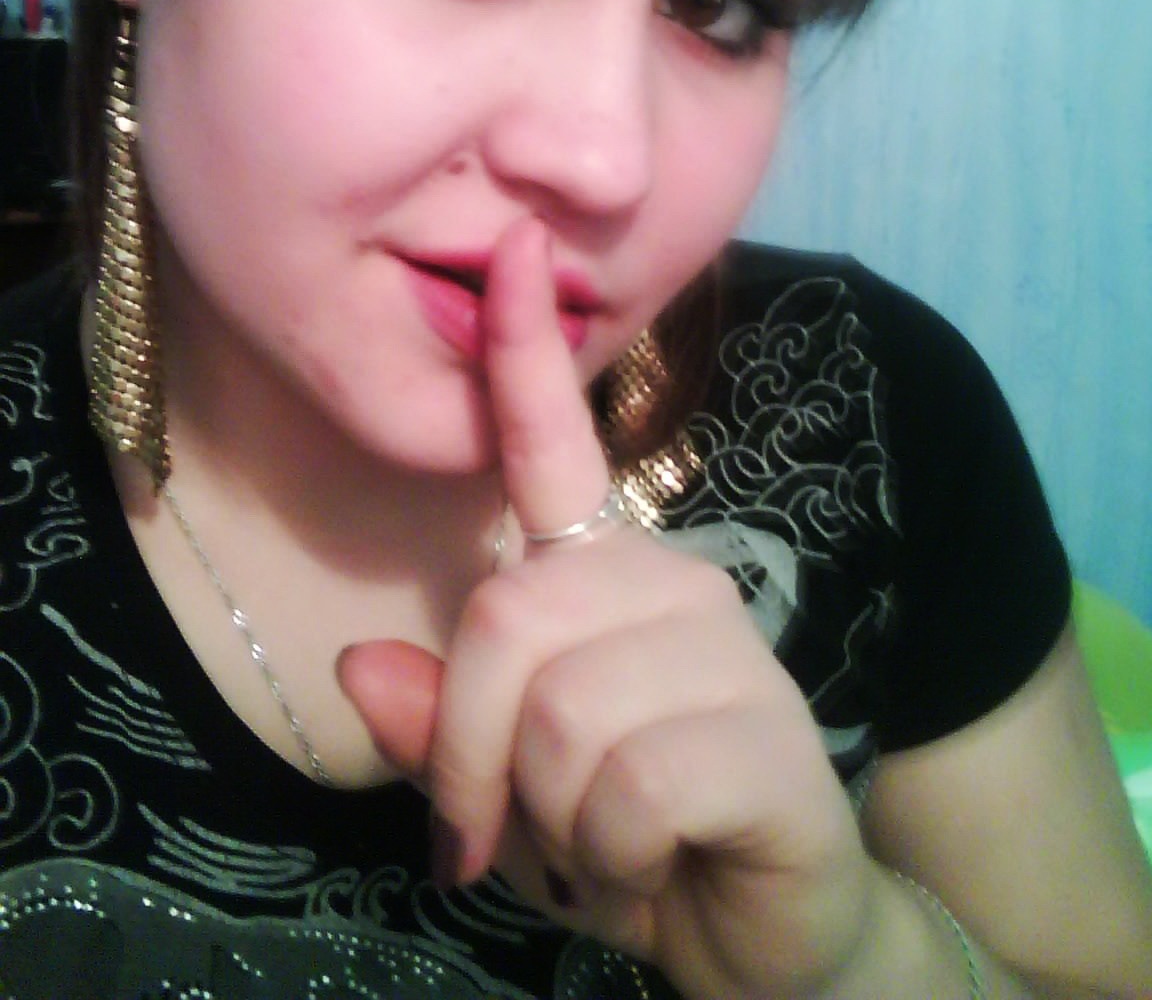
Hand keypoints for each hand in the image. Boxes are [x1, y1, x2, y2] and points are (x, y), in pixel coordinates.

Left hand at [340, 218, 875, 999]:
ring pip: (557, 710)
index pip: (558, 447)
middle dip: (474, 753)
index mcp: (605, 577)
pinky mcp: (767, 735)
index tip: (511, 244)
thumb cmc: (628, 844)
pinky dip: (610, 859)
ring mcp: (727, 651)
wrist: (768, 939)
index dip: (524, 349)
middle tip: (509, 834)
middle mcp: (671, 582)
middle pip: (509, 616)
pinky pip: (623, 785)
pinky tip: (655, 867)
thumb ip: (443, 726)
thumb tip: (361, 667)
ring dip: (551, 820)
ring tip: (606, 848)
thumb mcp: (512, 791)